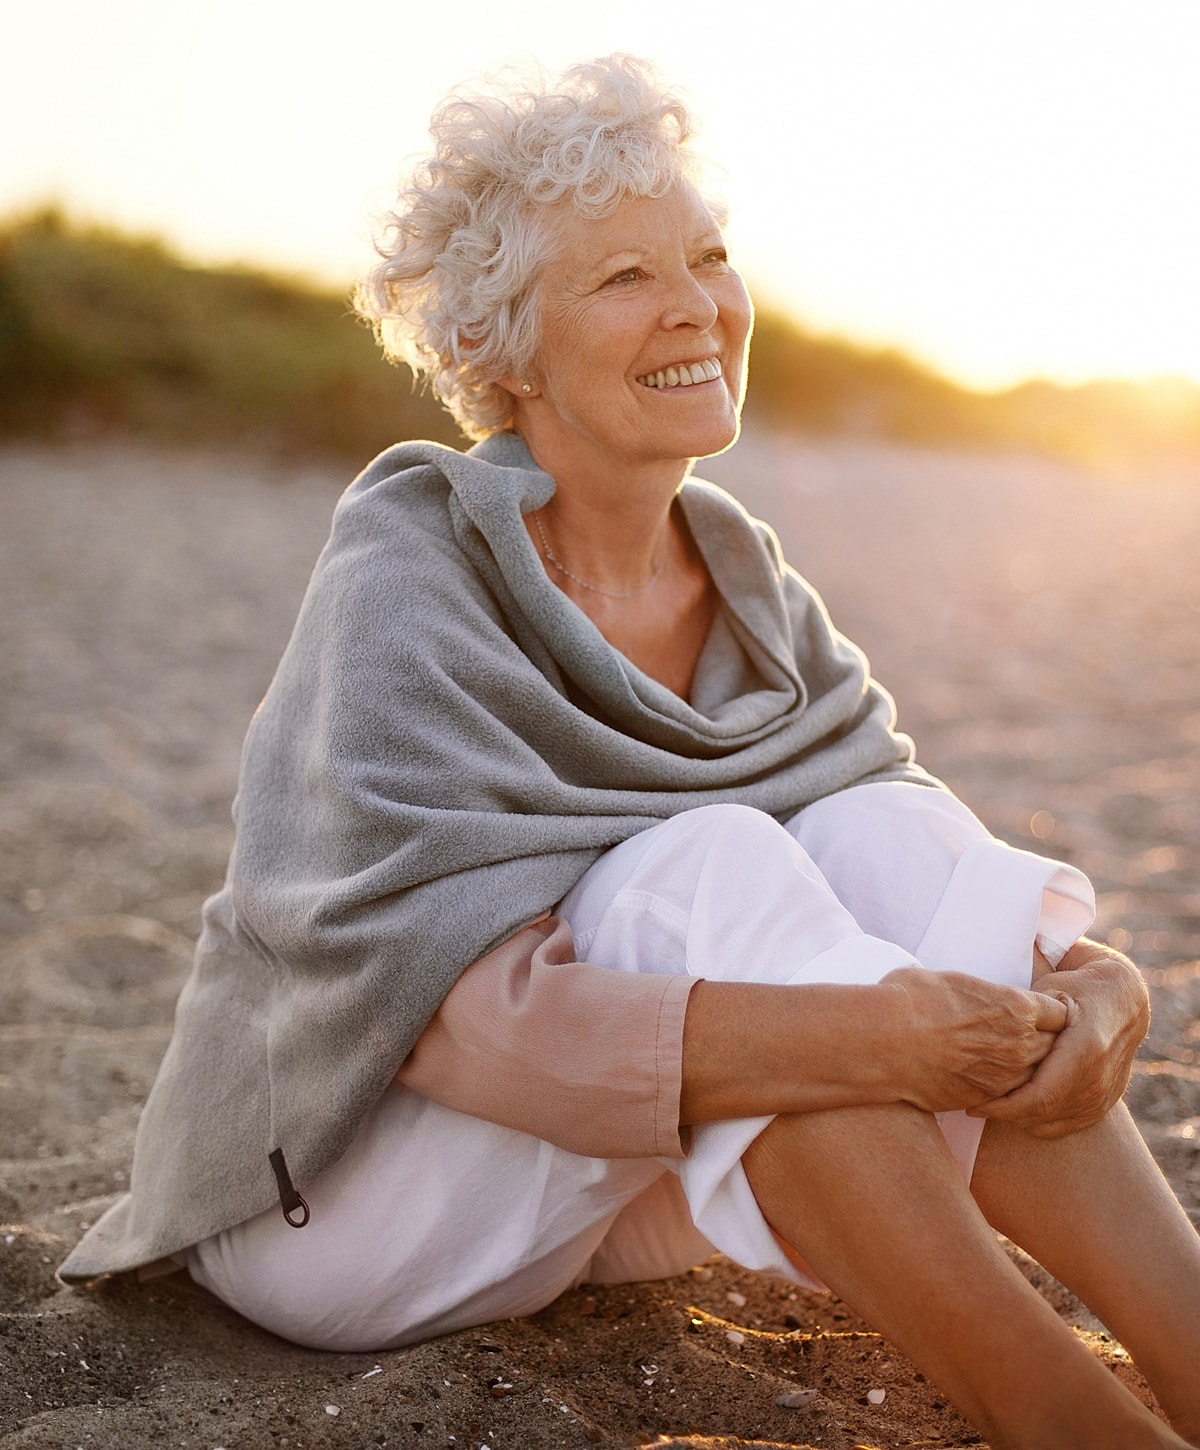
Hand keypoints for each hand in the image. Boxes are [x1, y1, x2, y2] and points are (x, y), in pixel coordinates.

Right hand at [879, 966, 1068, 1113]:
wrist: (883, 1042)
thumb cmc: (910, 1000)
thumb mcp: (952, 980)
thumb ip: (980, 992)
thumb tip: (972, 991)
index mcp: (1017, 1007)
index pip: (1062, 1013)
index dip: (1053, 1012)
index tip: (1041, 1012)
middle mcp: (1020, 1044)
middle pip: (1056, 1047)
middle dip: (1047, 1042)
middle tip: (1028, 1037)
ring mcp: (1005, 1077)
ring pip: (1037, 1076)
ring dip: (1029, 1069)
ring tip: (1007, 1059)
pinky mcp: (985, 1100)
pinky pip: (1009, 1096)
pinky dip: (1005, 1088)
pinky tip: (986, 1077)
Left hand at [967, 938, 1149, 1136]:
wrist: (1123, 998)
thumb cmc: (1076, 986)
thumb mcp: (1050, 989)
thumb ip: (1025, 1014)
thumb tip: (986, 1032)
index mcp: (1086, 1048)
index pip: (1040, 1094)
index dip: (1004, 1105)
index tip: (973, 1102)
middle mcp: (1100, 1077)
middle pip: (1044, 1112)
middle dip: (1005, 1114)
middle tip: (975, 1105)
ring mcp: (1106, 1094)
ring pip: (1054, 1123)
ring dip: (1019, 1119)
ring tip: (992, 1105)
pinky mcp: (1106, 1102)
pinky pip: (1068, 1126)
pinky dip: (1040, 1122)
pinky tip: (1018, 1109)